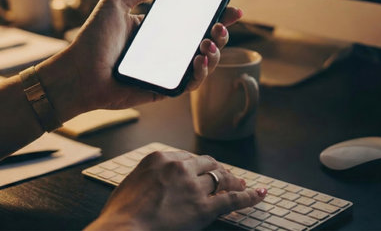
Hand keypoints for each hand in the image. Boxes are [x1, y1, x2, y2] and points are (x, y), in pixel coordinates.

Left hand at [37, 0, 241, 118]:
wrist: (78, 74)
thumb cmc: (93, 39)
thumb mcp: (115, 4)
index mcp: (157, 29)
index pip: (193, 20)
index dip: (215, 15)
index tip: (231, 8)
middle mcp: (166, 49)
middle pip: (204, 41)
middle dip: (220, 33)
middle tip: (220, 25)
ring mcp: (167, 69)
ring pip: (203, 63)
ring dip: (214, 53)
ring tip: (207, 42)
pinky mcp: (164, 88)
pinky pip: (191, 83)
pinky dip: (201, 73)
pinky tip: (200, 61)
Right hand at [87, 150, 266, 230]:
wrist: (123, 229)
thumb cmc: (121, 211)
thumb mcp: (131, 181)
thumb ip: (149, 174)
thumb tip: (156, 178)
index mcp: (161, 158)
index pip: (186, 157)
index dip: (198, 165)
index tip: (203, 169)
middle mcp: (179, 167)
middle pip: (205, 163)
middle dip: (217, 169)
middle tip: (225, 175)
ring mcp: (192, 186)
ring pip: (219, 177)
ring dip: (232, 180)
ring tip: (241, 183)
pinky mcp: (203, 207)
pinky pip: (231, 199)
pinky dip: (248, 196)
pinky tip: (259, 193)